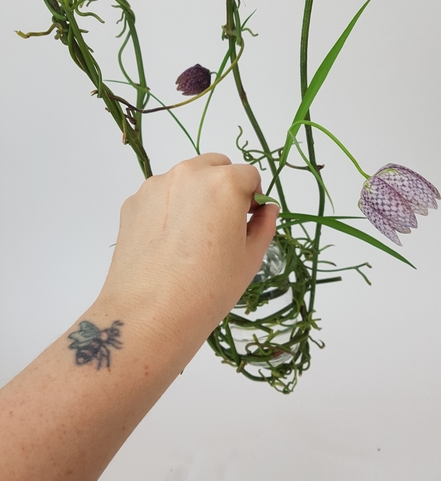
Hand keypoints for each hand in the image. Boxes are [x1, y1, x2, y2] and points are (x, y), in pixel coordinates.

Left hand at [103, 153, 278, 331]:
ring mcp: (156, 185)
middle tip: (221, 225)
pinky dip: (168, 208)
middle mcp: (188, 174)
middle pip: (215, 167)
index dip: (252, 198)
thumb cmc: (209, 288)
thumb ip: (264, 225)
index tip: (246, 222)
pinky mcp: (133, 201)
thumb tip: (267, 209)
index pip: (249, 175)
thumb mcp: (250, 258)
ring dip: (195, 195)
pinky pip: (160, 195)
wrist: (150, 313)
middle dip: (224, 187)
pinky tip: (167, 243)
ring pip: (185, 179)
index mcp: (224, 182)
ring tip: (191, 237)